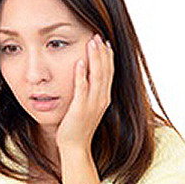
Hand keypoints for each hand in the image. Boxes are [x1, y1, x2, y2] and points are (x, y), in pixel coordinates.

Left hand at [56, 33, 113, 150]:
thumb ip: (89, 93)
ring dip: (94, 58)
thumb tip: (86, 78)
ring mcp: (92, 105)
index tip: (105, 42)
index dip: (108, 56)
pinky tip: (79, 62)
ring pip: (97, 77)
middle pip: (105, 71)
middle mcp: (101, 100)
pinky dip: (81, 75)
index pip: (109, 73)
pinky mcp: (80, 110)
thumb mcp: (87, 107)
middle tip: (98, 35)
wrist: (75, 148)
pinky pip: (82, 89)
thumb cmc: (78, 128)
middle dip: (102, 52)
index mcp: (104, 98)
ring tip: (91, 42)